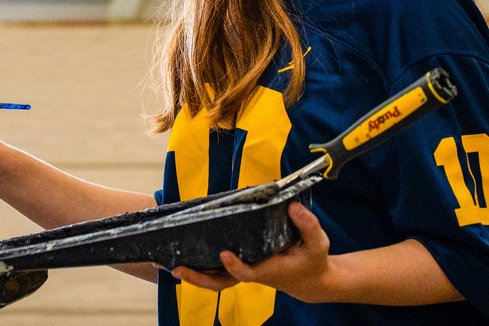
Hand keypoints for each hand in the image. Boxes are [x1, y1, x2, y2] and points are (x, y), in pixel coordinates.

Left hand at [171, 202, 332, 301]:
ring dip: (194, 274)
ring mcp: (244, 271)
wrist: (310, 279)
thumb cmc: (312, 260)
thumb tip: (293, 206)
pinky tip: (181, 254)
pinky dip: (200, 265)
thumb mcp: (319, 243)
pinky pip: (217, 270)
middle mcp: (252, 272)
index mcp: (269, 270)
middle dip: (199, 279)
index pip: (247, 273)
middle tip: (177, 269)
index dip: (235, 266)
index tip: (225, 254)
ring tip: (169, 264)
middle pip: (221, 282)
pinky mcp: (240, 266)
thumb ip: (308, 225)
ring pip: (215, 279)